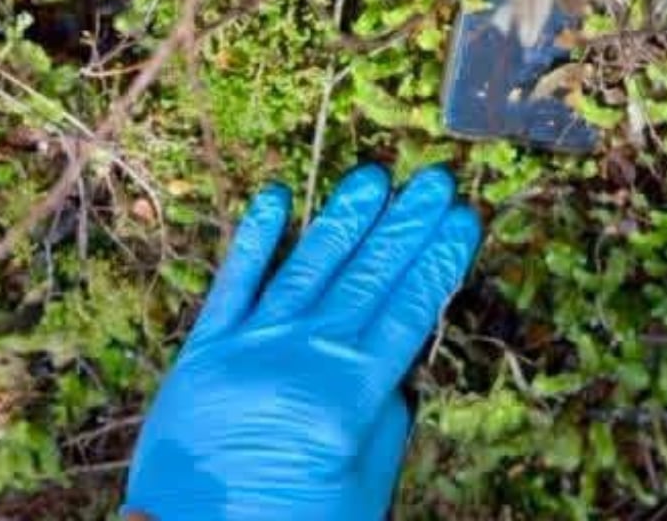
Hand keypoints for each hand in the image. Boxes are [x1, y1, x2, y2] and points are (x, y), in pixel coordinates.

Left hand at [123, 164, 480, 520]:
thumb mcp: (361, 490)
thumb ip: (383, 422)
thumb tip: (396, 366)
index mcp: (350, 398)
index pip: (408, 313)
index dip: (439, 263)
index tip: (463, 220)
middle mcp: (303, 359)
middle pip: (367, 279)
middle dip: (406, 227)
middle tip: (436, 180)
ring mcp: (250, 348)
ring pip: (307, 268)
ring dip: (344, 220)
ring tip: (373, 177)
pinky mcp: (204, 350)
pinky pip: (233, 282)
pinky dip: (254, 238)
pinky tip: (276, 196)